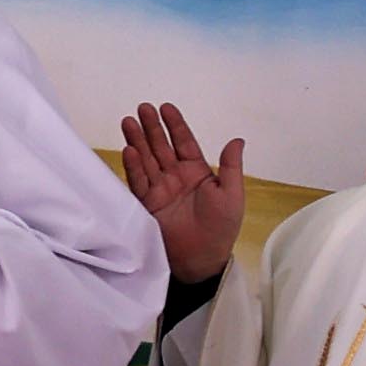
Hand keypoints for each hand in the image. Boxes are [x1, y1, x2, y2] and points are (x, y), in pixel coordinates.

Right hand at [118, 101, 247, 286]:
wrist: (201, 258)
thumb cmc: (221, 227)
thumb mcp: (232, 194)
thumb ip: (231, 166)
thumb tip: (237, 139)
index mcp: (197, 173)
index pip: (184, 143)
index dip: (175, 125)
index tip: (166, 107)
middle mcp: (176, 177)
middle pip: (161, 147)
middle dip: (152, 127)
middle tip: (142, 108)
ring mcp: (160, 189)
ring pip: (147, 159)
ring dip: (138, 141)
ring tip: (128, 122)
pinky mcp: (146, 203)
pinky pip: (138, 180)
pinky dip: (134, 165)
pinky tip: (129, 150)